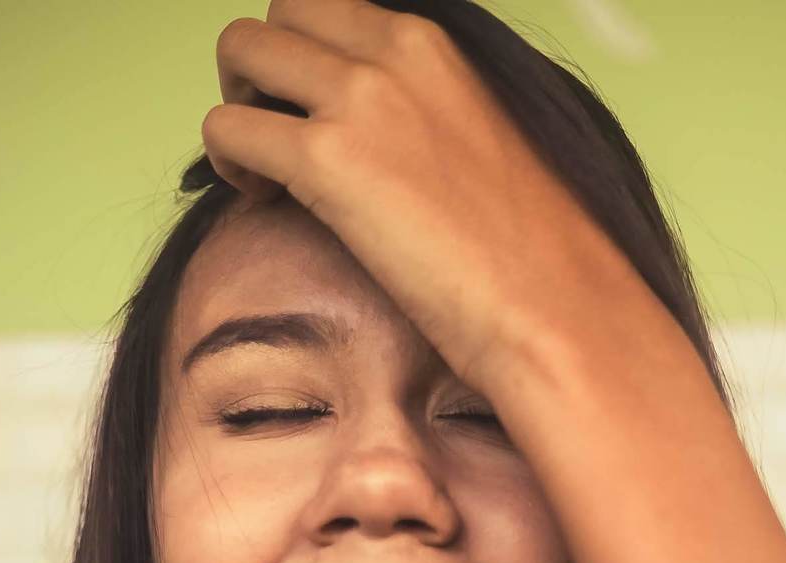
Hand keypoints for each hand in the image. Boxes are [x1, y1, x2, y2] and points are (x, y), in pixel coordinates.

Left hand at [201, 0, 641, 392]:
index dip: (313, 61)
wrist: (557, 310)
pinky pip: (229, 128)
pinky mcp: (328, 160)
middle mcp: (397, 53)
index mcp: (437, 49)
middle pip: (280, 13)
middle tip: (277, 138)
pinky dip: (230, 161)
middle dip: (263, 70)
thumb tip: (390, 149)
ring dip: (238, 106)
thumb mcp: (486, 150)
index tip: (318, 119)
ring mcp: (360, 99)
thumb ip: (433, 122)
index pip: (338, 11)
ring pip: (242, 51)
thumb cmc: (535, 262)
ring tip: (262, 172)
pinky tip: (262, 202)